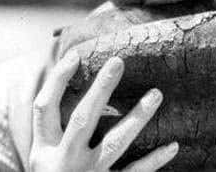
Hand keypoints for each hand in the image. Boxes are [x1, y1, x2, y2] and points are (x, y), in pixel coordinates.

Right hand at [29, 52, 177, 171]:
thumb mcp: (44, 158)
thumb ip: (57, 130)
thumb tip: (84, 87)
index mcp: (42, 149)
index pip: (44, 107)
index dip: (57, 79)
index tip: (76, 54)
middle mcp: (61, 162)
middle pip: (82, 119)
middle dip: (100, 89)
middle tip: (118, 61)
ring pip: (113, 143)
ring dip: (137, 117)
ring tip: (156, 93)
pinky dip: (154, 161)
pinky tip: (172, 145)